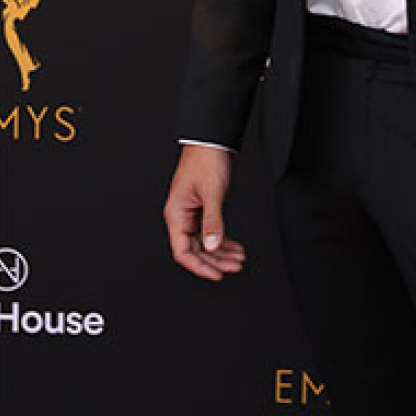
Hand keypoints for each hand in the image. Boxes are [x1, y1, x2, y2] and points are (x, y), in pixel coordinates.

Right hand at [163, 144, 245, 281]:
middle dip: (216, 260)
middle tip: (234, 267)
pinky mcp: (203, 208)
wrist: (211, 141)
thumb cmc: (205, 160)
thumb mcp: (211, 193)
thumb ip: (212, 221)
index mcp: (176, 214)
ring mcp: (192, 213)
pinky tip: (235, 247)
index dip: (200, 266)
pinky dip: (223, 240)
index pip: (183, 252)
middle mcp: (182, 216)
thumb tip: (212, 246)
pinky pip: (211, 231)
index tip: (216, 274)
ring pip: (205, 242)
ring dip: (222, 252)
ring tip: (238, 259)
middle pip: (196, 250)